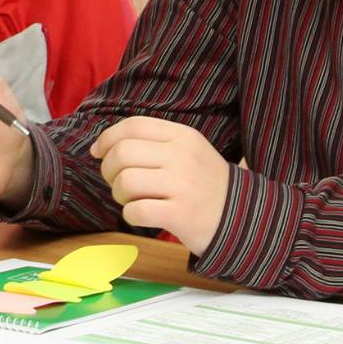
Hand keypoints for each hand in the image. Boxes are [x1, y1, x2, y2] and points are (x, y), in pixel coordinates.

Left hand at [90, 116, 231, 253]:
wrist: (244, 217)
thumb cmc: (204, 183)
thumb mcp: (188, 150)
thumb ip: (153, 142)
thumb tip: (103, 146)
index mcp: (183, 136)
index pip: (133, 126)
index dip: (107, 138)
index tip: (98, 152)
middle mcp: (183, 157)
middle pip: (123, 153)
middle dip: (108, 170)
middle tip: (116, 182)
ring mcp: (183, 186)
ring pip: (126, 181)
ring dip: (119, 194)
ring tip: (130, 200)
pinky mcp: (181, 215)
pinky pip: (137, 211)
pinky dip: (130, 215)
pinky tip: (140, 215)